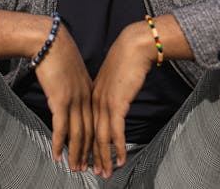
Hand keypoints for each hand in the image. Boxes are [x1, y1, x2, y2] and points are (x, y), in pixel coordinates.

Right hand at [0, 10, 92, 171]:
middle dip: (91, 153)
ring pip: (78, 133)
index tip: (96, 154)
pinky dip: (60, 143)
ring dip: (76, 153)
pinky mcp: (60, 99)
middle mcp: (85, 96)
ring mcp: (74, 98)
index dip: (97, 140)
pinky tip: (57, 155)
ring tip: (75, 168)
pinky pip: (61, 127)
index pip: (96, 120)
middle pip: (90, 130)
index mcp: (90, 90)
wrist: (49, 40)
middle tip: (92, 170)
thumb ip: (75, 84)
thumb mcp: (72, 70)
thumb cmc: (57, 52)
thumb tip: (72, 94)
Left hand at [91, 15, 192, 178]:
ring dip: (103, 158)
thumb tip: (112, 99)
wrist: (134, 46)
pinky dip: (117, 148)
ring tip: (105, 173)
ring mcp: (104, 102)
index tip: (85, 157)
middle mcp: (94, 100)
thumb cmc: (127, 59)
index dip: (85, 143)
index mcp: (91, 94)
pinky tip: (120, 160)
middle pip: (91, 134)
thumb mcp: (113, 77)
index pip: (86, 123)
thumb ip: (108, 90)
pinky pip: (116, 132)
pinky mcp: (116, 104)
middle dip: (90, 156)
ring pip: (101, 137)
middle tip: (91, 172)